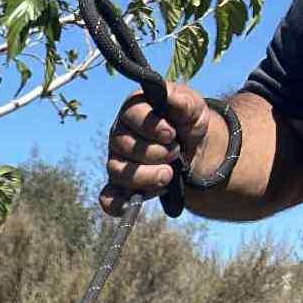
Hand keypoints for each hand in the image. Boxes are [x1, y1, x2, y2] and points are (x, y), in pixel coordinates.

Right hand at [99, 82, 208, 215]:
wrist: (193, 148)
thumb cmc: (188, 122)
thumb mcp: (193, 107)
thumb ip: (183, 100)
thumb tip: (170, 96)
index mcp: (134, 109)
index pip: (131, 115)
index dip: (151, 126)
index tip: (171, 133)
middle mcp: (119, 134)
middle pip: (124, 146)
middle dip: (155, 153)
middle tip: (176, 151)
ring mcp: (117, 161)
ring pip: (119, 172)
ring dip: (147, 176)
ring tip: (169, 175)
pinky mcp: (119, 185)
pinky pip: (109, 198)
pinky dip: (117, 205)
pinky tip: (130, 206)